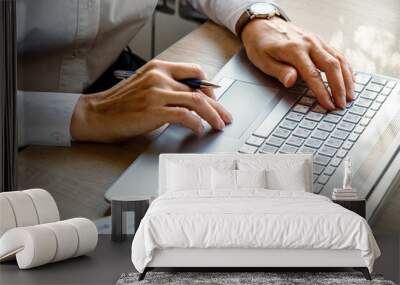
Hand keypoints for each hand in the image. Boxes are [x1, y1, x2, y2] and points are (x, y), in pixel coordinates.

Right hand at [70, 60, 231, 142]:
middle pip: (199, 88)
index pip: (195, 72)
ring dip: (212, 115)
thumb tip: (193, 99)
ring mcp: (157, 93)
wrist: (96, 114)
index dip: (210, 88)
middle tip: (225, 117)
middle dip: (217, 105)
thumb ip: (168, 87)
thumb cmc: (121, 103)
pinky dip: (196, 124)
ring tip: (218, 125)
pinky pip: (185, 116)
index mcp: (159, 67)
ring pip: (196, 101)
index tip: (215, 101)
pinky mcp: (154, 110)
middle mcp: (160, 77)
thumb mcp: (146, 85)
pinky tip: (198, 130)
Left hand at [242, 17, 353, 109]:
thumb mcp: (263, 60)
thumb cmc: (261, 44)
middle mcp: (309, 43)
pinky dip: (346, 67)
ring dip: (347, 79)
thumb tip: (291, 82)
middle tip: (342, 104)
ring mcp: (316, 40)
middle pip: (332, 66)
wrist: (262, 24)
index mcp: (294, 49)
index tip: (328, 105)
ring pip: (339, 59)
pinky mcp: (319, 41)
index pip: (313, 75)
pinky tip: (349, 79)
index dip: (322, 92)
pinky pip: (337, 54)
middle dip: (339, 87)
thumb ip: (279, 71)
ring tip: (350, 96)